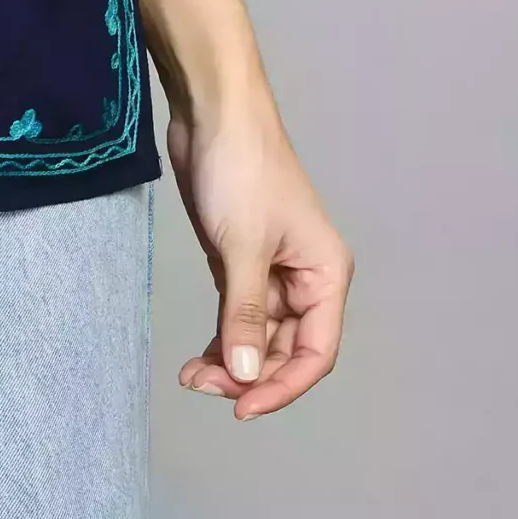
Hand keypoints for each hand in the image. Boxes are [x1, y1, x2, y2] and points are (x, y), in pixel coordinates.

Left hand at [163, 95, 353, 418]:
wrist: (212, 111)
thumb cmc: (241, 170)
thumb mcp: (242, 247)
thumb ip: (245, 315)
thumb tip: (246, 377)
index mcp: (325, 275)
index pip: (316, 353)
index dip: (282, 386)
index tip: (242, 408)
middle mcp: (305, 278)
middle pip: (286, 349)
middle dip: (249, 374)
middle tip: (202, 385)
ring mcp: (271, 269)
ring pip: (259, 336)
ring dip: (231, 360)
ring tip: (192, 376)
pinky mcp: (239, 258)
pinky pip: (238, 314)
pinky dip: (222, 336)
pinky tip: (198, 357)